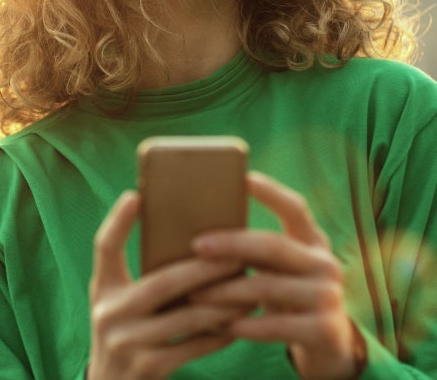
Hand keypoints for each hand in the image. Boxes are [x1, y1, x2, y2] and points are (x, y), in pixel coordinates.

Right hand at [87, 191, 248, 379]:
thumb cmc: (124, 329)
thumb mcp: (118, 299)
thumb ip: (139, 273)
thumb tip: (186, 237)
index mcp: (101, 287)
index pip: (104, 247)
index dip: (117, 220)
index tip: (136, 195)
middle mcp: (109, 313)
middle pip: (162, 283)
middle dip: (204, 268)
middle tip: (237, 254)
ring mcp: (127, 343)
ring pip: (186, 316)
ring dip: (222, 301)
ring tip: (248, 286)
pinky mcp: (148, 368)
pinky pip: (193, 346)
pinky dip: (219, 332)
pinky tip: (239, 320)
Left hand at [190, 172, 362, 379]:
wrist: (330, 345)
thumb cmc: (288, 294)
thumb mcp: (281, 269)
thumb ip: (257, 250)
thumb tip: (200, 233)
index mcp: (313, 241)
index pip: (295, 208)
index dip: (271, 192)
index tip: (243, 178)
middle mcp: (326, 264)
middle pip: (272, 246)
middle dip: (231, 244)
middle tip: (197, 244)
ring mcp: (329, 297)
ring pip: (266, 287)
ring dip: (224, 291)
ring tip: (194, 293)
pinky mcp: (326, 331)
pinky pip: (274, 325)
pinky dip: (242, 325)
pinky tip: (218, 323)